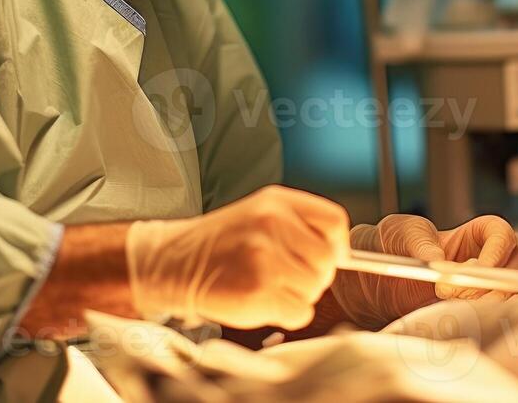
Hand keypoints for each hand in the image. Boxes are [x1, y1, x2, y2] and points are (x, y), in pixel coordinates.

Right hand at [126, 185, 349, 330]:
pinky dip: (286, 314)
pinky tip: (260, 299)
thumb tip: (342, 255)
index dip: (337, 245)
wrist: (174, 262)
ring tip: (267, 285)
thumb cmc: (221, 243)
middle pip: (327, 261)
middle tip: (284, 275)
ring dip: (297, 295)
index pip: (335, 222)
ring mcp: (265, 258)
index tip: (328, 257)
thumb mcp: (259, 214)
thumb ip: (299, 226)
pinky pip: (300, 312)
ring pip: (315, 288)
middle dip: (312, 275)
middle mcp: (272, 225)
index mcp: (277, 202)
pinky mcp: (258, 291)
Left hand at [330, 213, 517, 329]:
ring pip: (513, 299)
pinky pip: (498, 323)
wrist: (371, 284)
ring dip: (491, 306)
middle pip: (516, 270)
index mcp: (474, 235)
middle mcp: (487, 263)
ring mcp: (484, 293)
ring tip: (455, 308)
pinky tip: (460, 322)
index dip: (498, 250)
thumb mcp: (399, 233)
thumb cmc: (389, 245)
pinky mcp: (475, 318)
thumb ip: (419, 241)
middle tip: (456, 292)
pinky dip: (486, 324)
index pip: (503, 235)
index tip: (477, 267)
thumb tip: (440, 260)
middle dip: (493, 284)